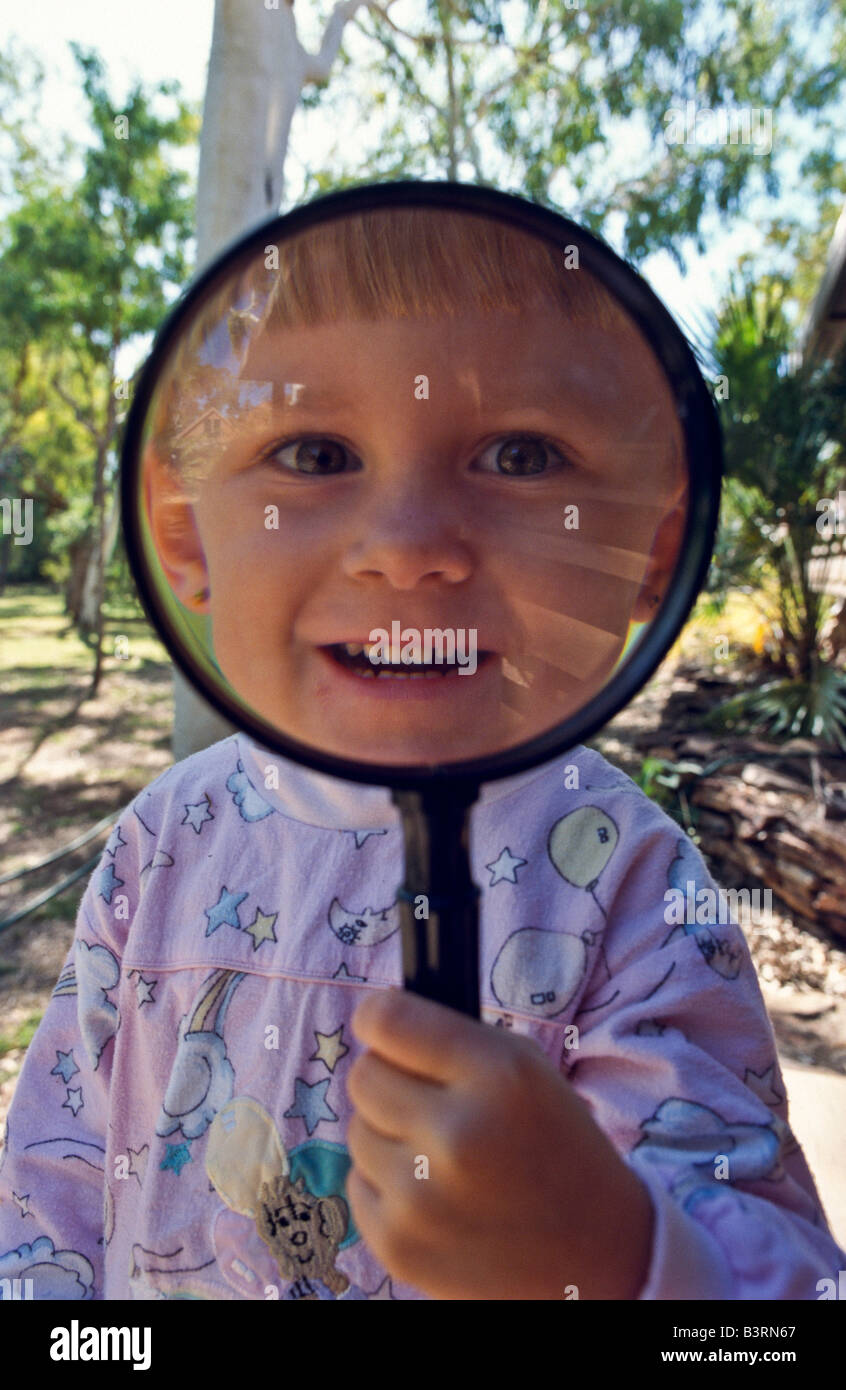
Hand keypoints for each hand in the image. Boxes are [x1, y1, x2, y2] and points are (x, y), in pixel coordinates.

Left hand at [346, 988, 653, 1299]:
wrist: (597, 1254)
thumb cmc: (555, 1145)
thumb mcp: (526, 1068)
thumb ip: (450, 1037)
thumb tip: (372, 1022)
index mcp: (497, 1076)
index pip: (387, 1019)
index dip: (377, 1019)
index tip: (383, 1030)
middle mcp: (457, 1136)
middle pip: (364, 1076)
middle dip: (389, 1079)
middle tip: (428, 1100)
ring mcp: (422, 1199)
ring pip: (357, 1131)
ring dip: (389, 1134)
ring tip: (440, 1154)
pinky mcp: (399, 1247)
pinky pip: (358, 1184)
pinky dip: (387, 1185)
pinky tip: (435, 1195)